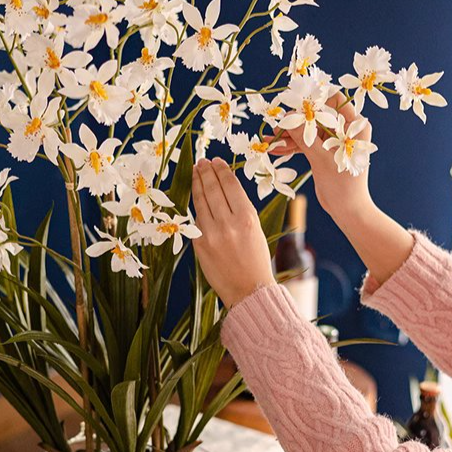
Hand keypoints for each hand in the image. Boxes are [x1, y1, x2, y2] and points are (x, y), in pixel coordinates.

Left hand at [191, 157, 274, 308]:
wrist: (248, 290)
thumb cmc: (256, 259)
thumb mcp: (255, 229)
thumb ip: (239, 209)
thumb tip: (222, 188)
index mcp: (247, 218)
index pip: (230, 185)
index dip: (221, 170)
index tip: (215, 161)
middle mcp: (228, 223)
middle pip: (213, 189)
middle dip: (206, 172)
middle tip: (202, 161)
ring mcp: (211, 234)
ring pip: (201, 200)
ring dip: (197, 183)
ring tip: (196, 170)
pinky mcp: (199, 244)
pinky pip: (196, 219)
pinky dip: (196, 205)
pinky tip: (195, 195)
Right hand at [269, 92, 374, 226]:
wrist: (347, 209)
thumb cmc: (343, 185)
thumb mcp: (321, 160)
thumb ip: (304, 137)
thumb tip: (287, 118)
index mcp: (355, 126)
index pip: (335, 99)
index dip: (314, 100)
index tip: (294, 105)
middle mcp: (346, 129)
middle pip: (317, 115)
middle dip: (295, 121)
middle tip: (276, 126)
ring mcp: (334, 140)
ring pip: (308, 130)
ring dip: (290, 135)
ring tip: (269, 139)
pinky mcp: (324, 151)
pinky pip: (306, 143)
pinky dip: (292, 146)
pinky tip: (275, 148)